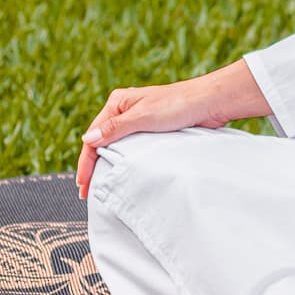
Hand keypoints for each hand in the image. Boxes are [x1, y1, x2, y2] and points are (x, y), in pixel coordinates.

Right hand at [76, 60, 271, 200]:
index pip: (94, 136)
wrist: (210, 103)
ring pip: (117, 146)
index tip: (83, 185)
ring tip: (100, 186)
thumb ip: (115, 129)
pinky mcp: (154, 129)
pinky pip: (133, 147)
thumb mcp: (144, 117)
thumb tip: (87, 140)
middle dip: (92, 166)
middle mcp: (125, 110)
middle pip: (102, 142)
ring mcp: (139, 120)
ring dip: (107, 164)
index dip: (86, 162)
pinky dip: (124, 160)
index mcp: (118, 103)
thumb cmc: (179, 104)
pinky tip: (122, 173)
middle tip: (86, 191)